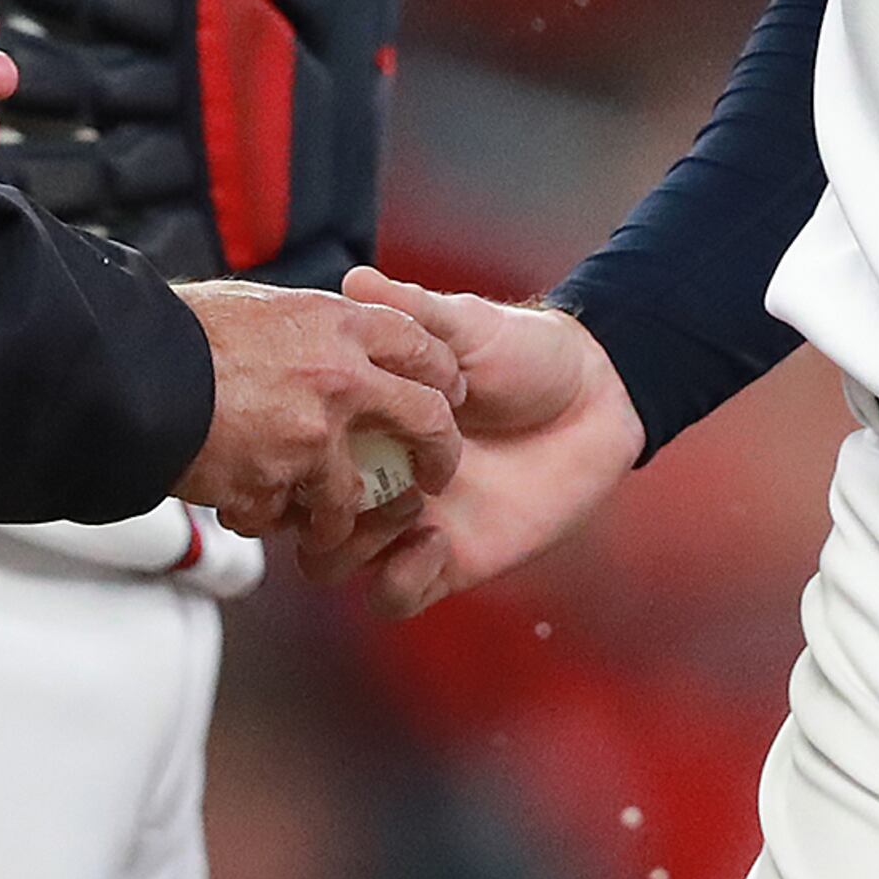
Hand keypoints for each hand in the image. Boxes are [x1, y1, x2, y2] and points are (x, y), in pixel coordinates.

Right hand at [174, 280, 465, 551]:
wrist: (129, 367)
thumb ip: (307, 323)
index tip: (447, 393)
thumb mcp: (259, 303)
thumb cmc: (184, 331)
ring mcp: (311, 438)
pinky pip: (288, 519)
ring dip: (342, 514)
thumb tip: (330, 324)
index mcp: (336, 324)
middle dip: (439, 451)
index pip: (420, 344)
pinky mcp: (276, 485)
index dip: (441, 371)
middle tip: (434, 473)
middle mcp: (339, 379)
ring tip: (326, 520)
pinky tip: (247, 506)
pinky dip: (268, 519)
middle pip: (426, 419)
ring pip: (355, 495)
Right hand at [301, 269, 642, 617]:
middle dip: (308, 506)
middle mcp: (373, 473)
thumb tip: (354, 281)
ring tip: (405, 506)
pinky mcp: (449, 560)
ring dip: (351, 543)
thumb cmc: (524, 353)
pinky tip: (433, 538)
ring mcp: (406, 520)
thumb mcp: (462, 326)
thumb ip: (409, 312)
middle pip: (295, 515)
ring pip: (331, 563)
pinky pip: (394, 596)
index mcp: (362, 420)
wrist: (596, 396)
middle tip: (356, 480)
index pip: (290, 449)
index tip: (306, 436)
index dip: (282, 451)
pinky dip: (397, 579)